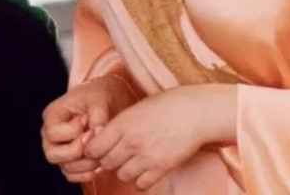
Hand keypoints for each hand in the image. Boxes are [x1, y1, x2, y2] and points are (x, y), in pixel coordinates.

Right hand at [42, 73, 137, 183]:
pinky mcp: (72, 160)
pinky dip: (87, 174)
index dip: (72, 133)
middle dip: (77, 152)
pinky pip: (73, 175)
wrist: (110, 101)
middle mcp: (52, 135)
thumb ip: (98, 114)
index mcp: (52, 115)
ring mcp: (60, 149)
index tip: (89, 124)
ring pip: (65, 167)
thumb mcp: (99, 98)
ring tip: (102, 152)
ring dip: (85, 165)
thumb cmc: (100, 95)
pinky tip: (101, 164)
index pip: (53, 133)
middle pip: (53, 154)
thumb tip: (96, 134)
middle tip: (95, 142)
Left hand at [84, 84, 236, 190]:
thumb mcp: (135, 108)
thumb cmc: (167, 105)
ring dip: (124, 170)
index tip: (99, 148)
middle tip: (117, 154)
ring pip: (121, 175)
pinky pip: (141, 184)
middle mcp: (131, 141)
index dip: (94, 150)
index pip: (93, 147)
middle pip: (105, 162)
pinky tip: (145, 170)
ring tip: (133, 161)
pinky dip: (140, 180)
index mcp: (122, 123)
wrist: (196, 112)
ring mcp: (146, 156)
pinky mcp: (162, 168)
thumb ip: (118, 124)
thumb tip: (102, 137)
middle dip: (108, 160)